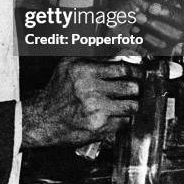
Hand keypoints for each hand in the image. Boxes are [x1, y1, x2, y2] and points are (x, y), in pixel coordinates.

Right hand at [21, 57, 140, 147]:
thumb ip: (93, 58)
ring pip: (131, 106)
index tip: (139, 72)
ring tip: (127, 102)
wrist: (44, 118)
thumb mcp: (69, 65)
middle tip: (134, 88)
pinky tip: (115, 115)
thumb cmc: (58, 90)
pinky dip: (123, 118)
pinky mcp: (99, 127)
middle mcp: (91, 89)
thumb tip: (120, 55)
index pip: (122, 68)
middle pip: (131, 87)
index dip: (135, 70)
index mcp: (84, 70)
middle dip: (135, 88)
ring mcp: (96, 110)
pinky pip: (124, 122)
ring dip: (132, 104)